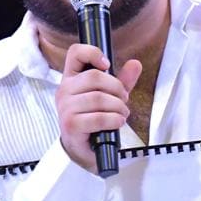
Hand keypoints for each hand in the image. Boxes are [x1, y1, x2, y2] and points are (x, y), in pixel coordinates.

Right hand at [56, 44, 141, 174]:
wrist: (84, 148)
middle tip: (123, 100)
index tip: (107, 64)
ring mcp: (65, 108)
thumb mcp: (110, 97)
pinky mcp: (71, 124)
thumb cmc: (94, 119)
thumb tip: (135, 64)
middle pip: (95, 77)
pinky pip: (98, 118)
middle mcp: (64, 90)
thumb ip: (122, 81)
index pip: (75, 53)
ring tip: (121, 114)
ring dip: (118, 107)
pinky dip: (113, 120)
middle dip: (117, 89)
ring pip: (99, 98)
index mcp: (72, 78)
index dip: (92, 53)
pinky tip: (116, 122)